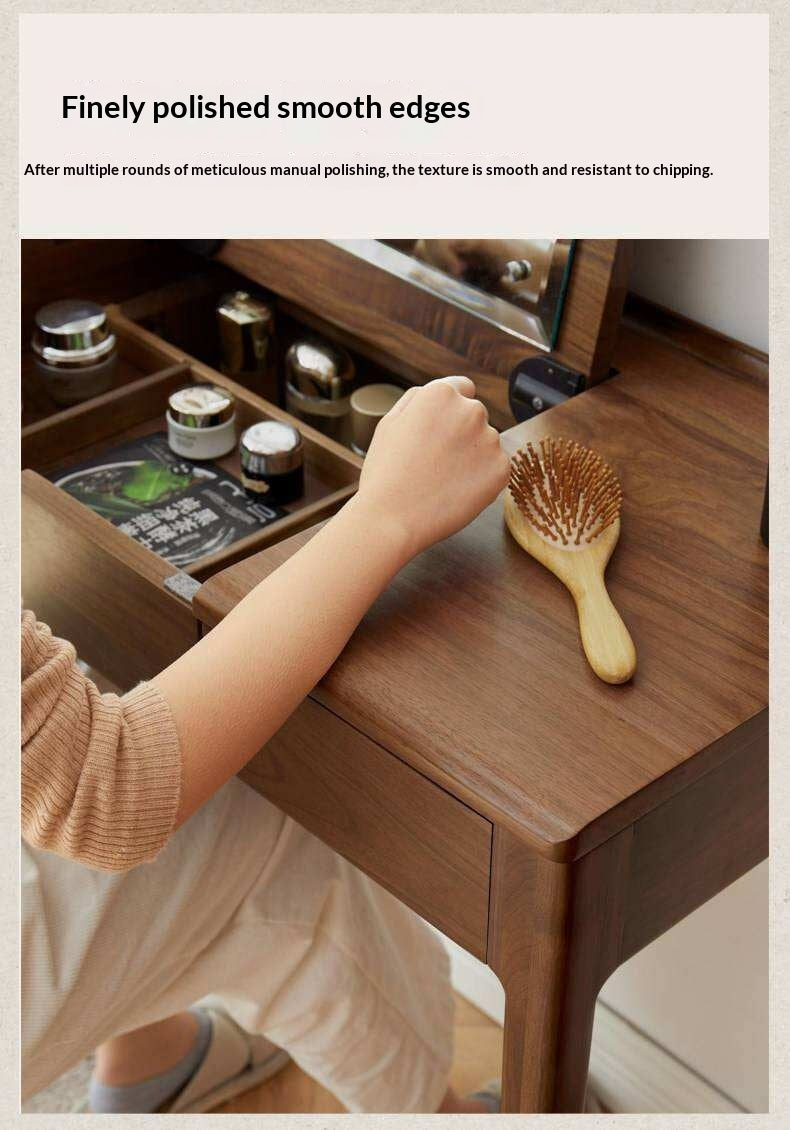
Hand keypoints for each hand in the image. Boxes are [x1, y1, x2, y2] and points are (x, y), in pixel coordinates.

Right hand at [356, 376, 510, 560]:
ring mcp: (490, 440)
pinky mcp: (501, 469)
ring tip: (442, 479)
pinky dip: (481, 479)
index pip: (462, 389)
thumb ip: (418, 399)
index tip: (441, 432)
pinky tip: (456, 490)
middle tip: (435, 461)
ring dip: (472, 456)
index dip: (449, 412)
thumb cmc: (386, 473)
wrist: (392, 519)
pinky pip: (495, 469)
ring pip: (485, 444)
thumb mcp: (390, 422)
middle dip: (461, 434)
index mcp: (442, 394)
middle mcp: (471, 410)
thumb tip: (442, 391)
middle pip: (474, 417)